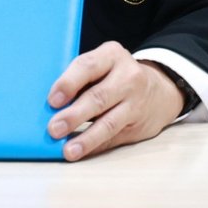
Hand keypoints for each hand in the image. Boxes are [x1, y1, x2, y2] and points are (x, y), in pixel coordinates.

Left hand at [46, 41, 185, 161]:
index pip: (88, 66)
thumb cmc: (116, 77)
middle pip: (98, 97)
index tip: (52, 100)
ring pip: (109, 122)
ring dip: (86, 138)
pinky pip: (112, 138)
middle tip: (54, 128)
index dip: (68, 83)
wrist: (159, 92)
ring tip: (68, 150)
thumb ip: (79, 80)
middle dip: (74, 115)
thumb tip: (48, 106)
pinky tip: (80, 152)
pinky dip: (94, 147)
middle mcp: (128, 77)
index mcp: (112, 55)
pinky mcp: (137, 126)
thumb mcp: (103, 66)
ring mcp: (135, 103)